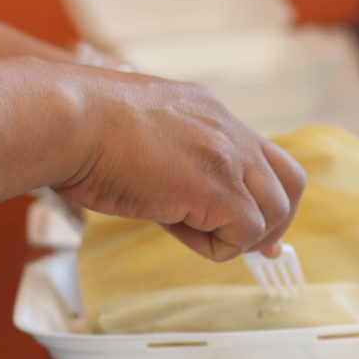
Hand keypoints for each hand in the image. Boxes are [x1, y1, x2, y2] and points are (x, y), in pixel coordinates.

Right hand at [53, 69, 305, 260]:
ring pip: (273, 212)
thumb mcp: (137, 131)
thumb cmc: (79, 128)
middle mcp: (227, 129)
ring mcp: (227, 157)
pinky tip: (176, 229)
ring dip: (237, 235)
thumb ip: (169, 154)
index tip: (250, 226)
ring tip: (188, 230)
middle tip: (246, 245)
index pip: (262, 154)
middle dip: (274, 221)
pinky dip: (216, 246)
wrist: (67, 119)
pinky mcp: (217, 188)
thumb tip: (174, 193)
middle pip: (291, 182)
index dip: (264, 194)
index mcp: (209, 112)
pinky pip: (244, 234)